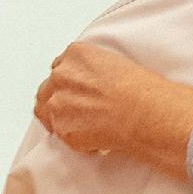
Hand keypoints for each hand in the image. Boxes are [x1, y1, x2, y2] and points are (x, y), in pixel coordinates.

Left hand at [34, 42, 192, 179]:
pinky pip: (62, 135)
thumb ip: (93, 70)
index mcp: (76, 54)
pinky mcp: (62, 129)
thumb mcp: (116, 63)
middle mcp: (61, 75)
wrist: (145, 113)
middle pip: (49, 88)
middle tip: (81, 111)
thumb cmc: (142, 90)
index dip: (70, 82)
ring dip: (63, 119)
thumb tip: (93, 84)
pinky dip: (76, 139)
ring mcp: (58, 102)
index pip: (61, 66)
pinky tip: (96, 138)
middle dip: (62, 99)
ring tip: (87, 126)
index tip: (77, 91)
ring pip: (47, 111)